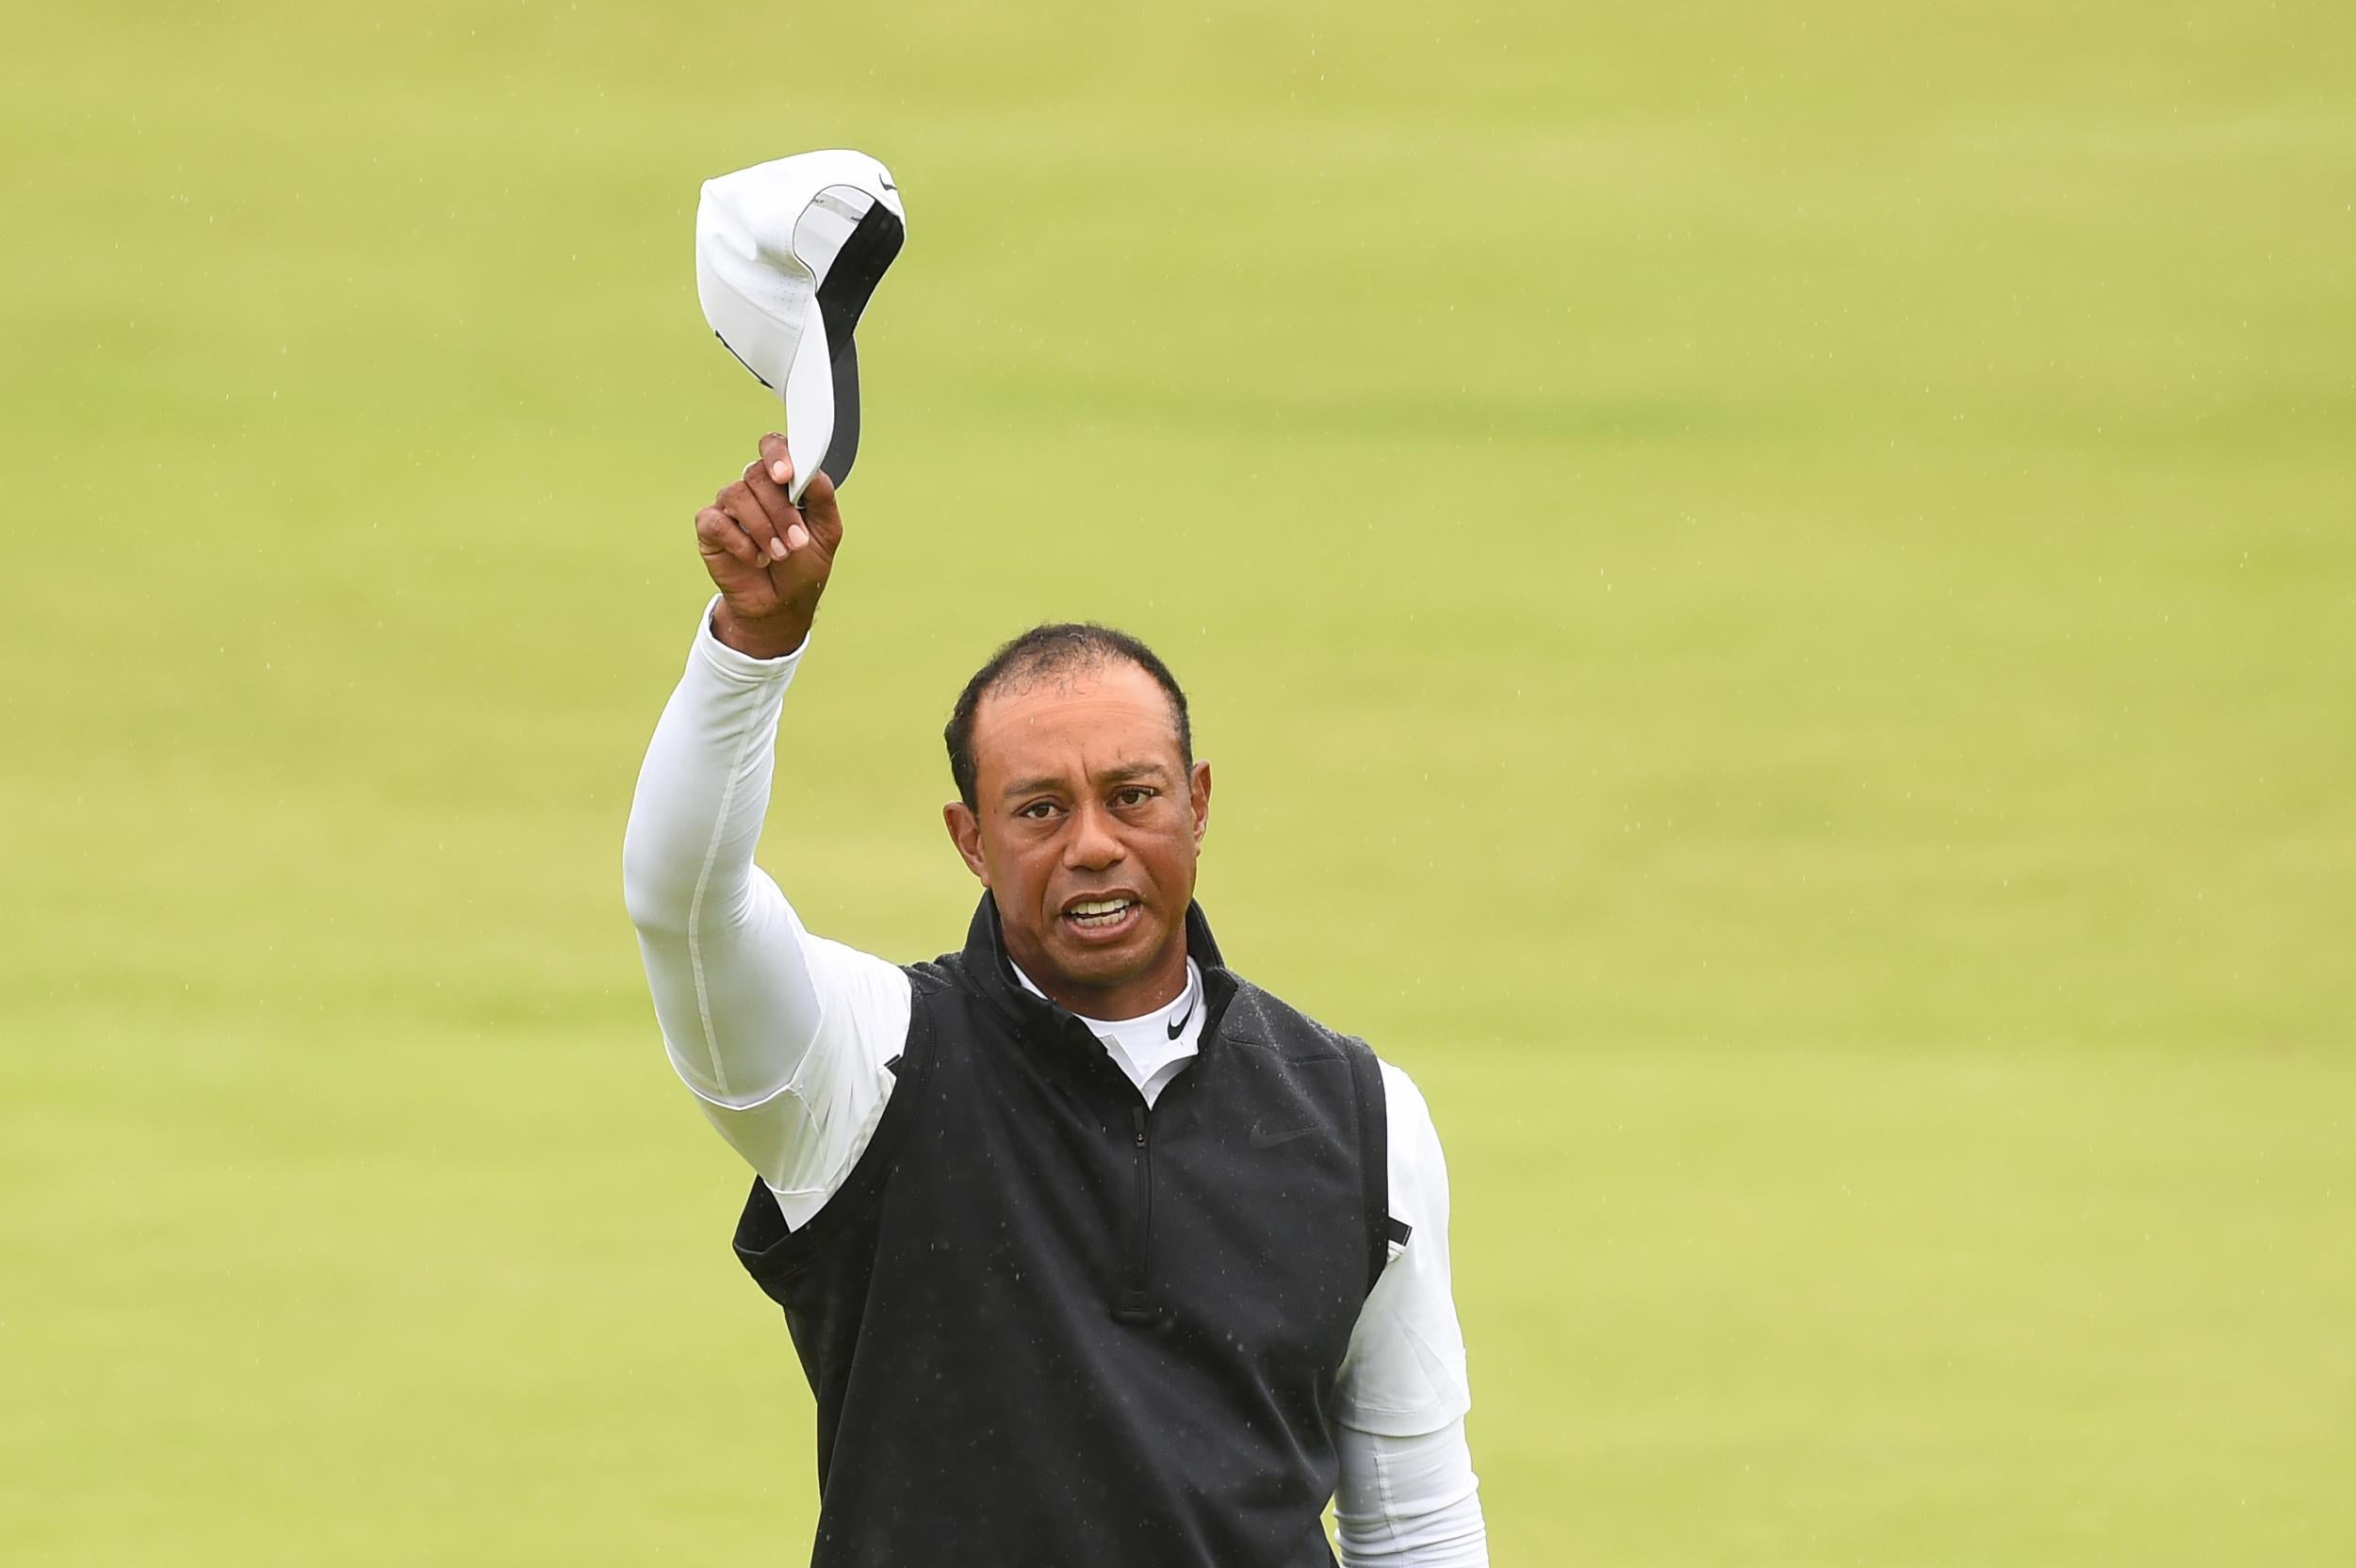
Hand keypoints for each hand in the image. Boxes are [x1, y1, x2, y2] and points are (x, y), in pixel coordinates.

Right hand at [693, 433, 844, 657]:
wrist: (781, 604)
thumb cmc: (803, 565)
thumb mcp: (826, 532)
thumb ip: (822, 497)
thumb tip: (812, 471)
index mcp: (782, 482)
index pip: (773, 447)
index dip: (777, 454)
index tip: (786, 476)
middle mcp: (754, 488)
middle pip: (757, 475)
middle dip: (780, 511)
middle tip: (795, 542)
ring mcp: (730, 506)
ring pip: (737, 496)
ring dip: (763, 529)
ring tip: (778, 555)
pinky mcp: (710, 528)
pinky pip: (717, 522)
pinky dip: (740, 542)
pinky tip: (755, 558)